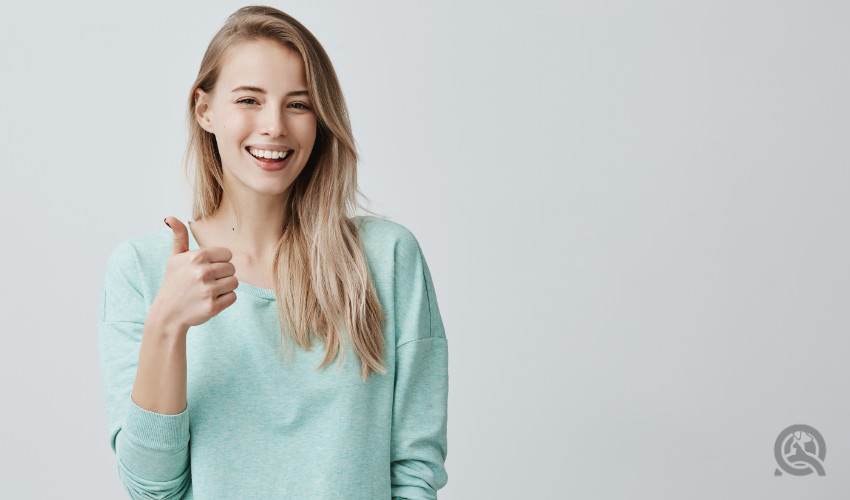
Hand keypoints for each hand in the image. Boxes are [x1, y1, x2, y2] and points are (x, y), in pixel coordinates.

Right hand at [151, 217, 238, 331]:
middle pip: (232, 268)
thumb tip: (170, 217)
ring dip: (225, 287)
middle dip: (223, 275)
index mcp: (196, 257)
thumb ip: (179, 237)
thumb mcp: (174, 259)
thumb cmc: (173, 283)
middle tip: (207, 281)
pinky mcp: (213, 306)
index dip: (220, 261)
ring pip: (235, 282)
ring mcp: (208, 290)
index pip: (227, 254)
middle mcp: (202, 272)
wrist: (167, 314)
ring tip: (209, 291)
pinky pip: (233, 297)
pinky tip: (210, 300)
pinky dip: (225, 300)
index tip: (208, 268)